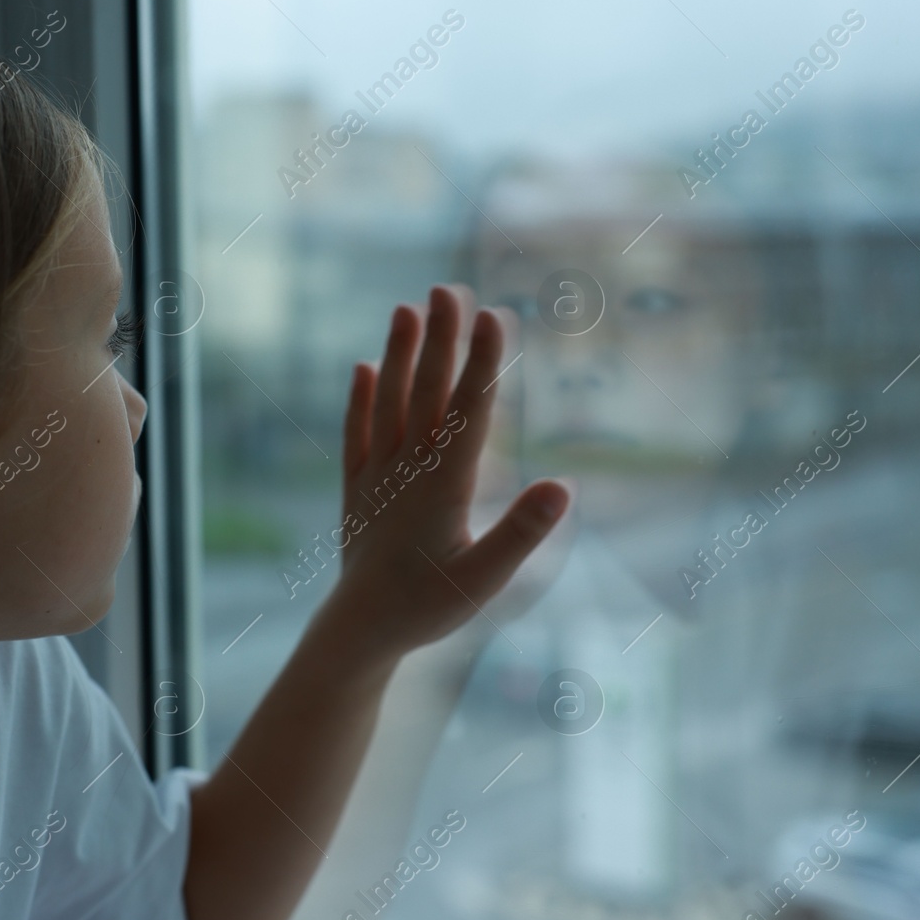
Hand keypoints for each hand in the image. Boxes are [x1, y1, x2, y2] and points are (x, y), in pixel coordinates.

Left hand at [322, 284, 570, 658]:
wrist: (361, 632)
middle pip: (427, 392)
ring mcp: (378, 475)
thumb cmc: (429, 608)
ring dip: (400, 354)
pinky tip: (366, 367)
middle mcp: (408, 469)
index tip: (494, 314)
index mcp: (444, 484)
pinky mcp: (357, 490)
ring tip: (407, 309)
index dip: (483, 361)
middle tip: (448, 287)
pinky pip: (357, 434)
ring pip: (389, 403)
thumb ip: (521, 533)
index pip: (469, 410)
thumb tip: (562, 486)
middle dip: (441, 339)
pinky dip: (361, 400)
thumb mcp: (485, 579)